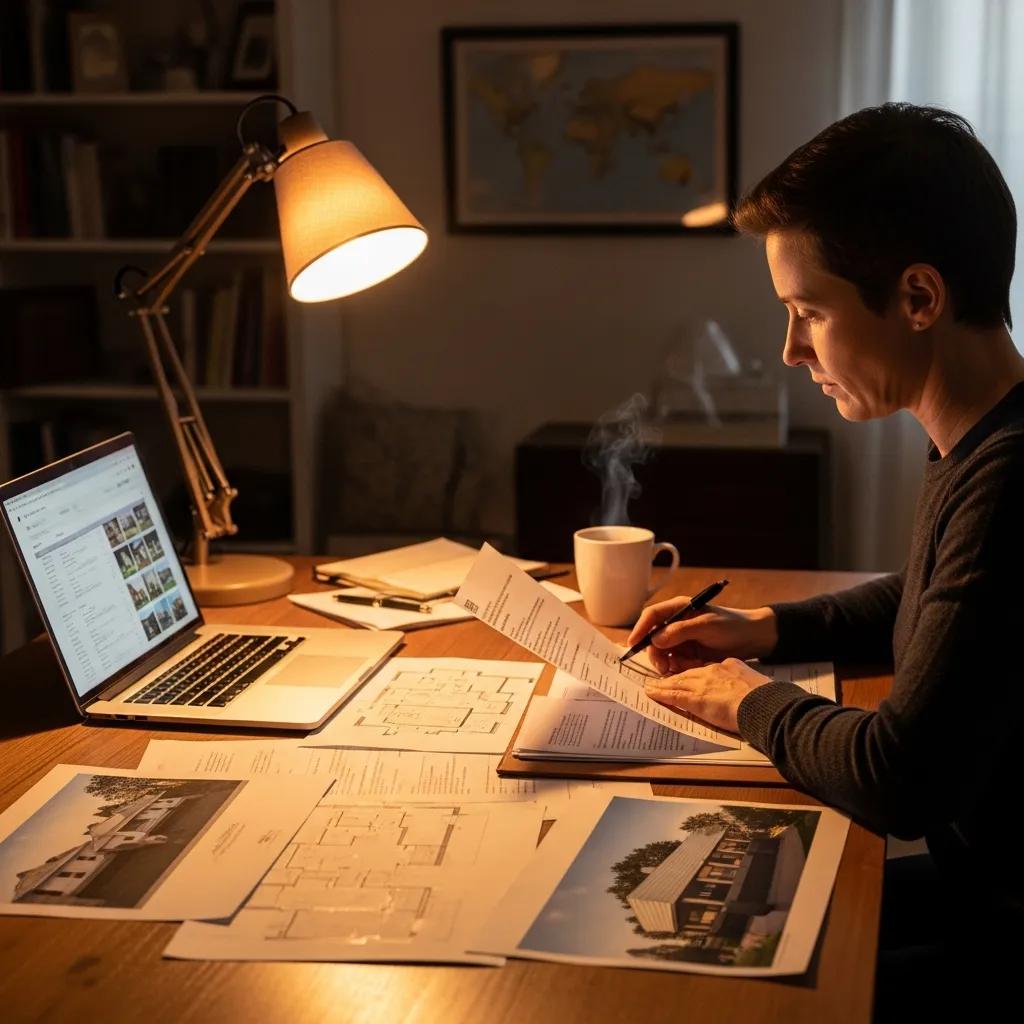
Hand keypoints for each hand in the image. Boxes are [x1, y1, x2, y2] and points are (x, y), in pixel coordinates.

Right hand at [627, 597, 777, 674]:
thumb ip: (680, 631)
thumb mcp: (706, 625)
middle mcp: (676, 623)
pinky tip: (689, 669)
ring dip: (667, 663)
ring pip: (662, 653)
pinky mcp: (689, 653)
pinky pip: (675, 662)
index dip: (640, 628)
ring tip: (679, 670)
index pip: (652, 616)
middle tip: (663, 668)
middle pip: (653, 638)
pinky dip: (678, 668)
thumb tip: (655, 639)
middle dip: (655, 653)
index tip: (633, 644)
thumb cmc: (732, 626)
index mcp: (679, 608)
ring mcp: (682, 639)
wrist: (754, 638)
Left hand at [644, 658, 774, 733]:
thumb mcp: (757, 684)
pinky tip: (651, 692)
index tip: (686, 673)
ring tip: (651, 685)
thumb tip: (749, 693)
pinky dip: (660, 693)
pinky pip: (673, 694)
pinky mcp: (696, 698)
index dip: (693, 671)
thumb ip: (746, 685)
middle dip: (673, 674)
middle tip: (660, 677)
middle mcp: (713, 671)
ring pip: (677, 681)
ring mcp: (703, 684)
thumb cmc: (767, 698)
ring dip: (662, 684)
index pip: (705, 667)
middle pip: (688, 672)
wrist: (765, 704)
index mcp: (729, 666)